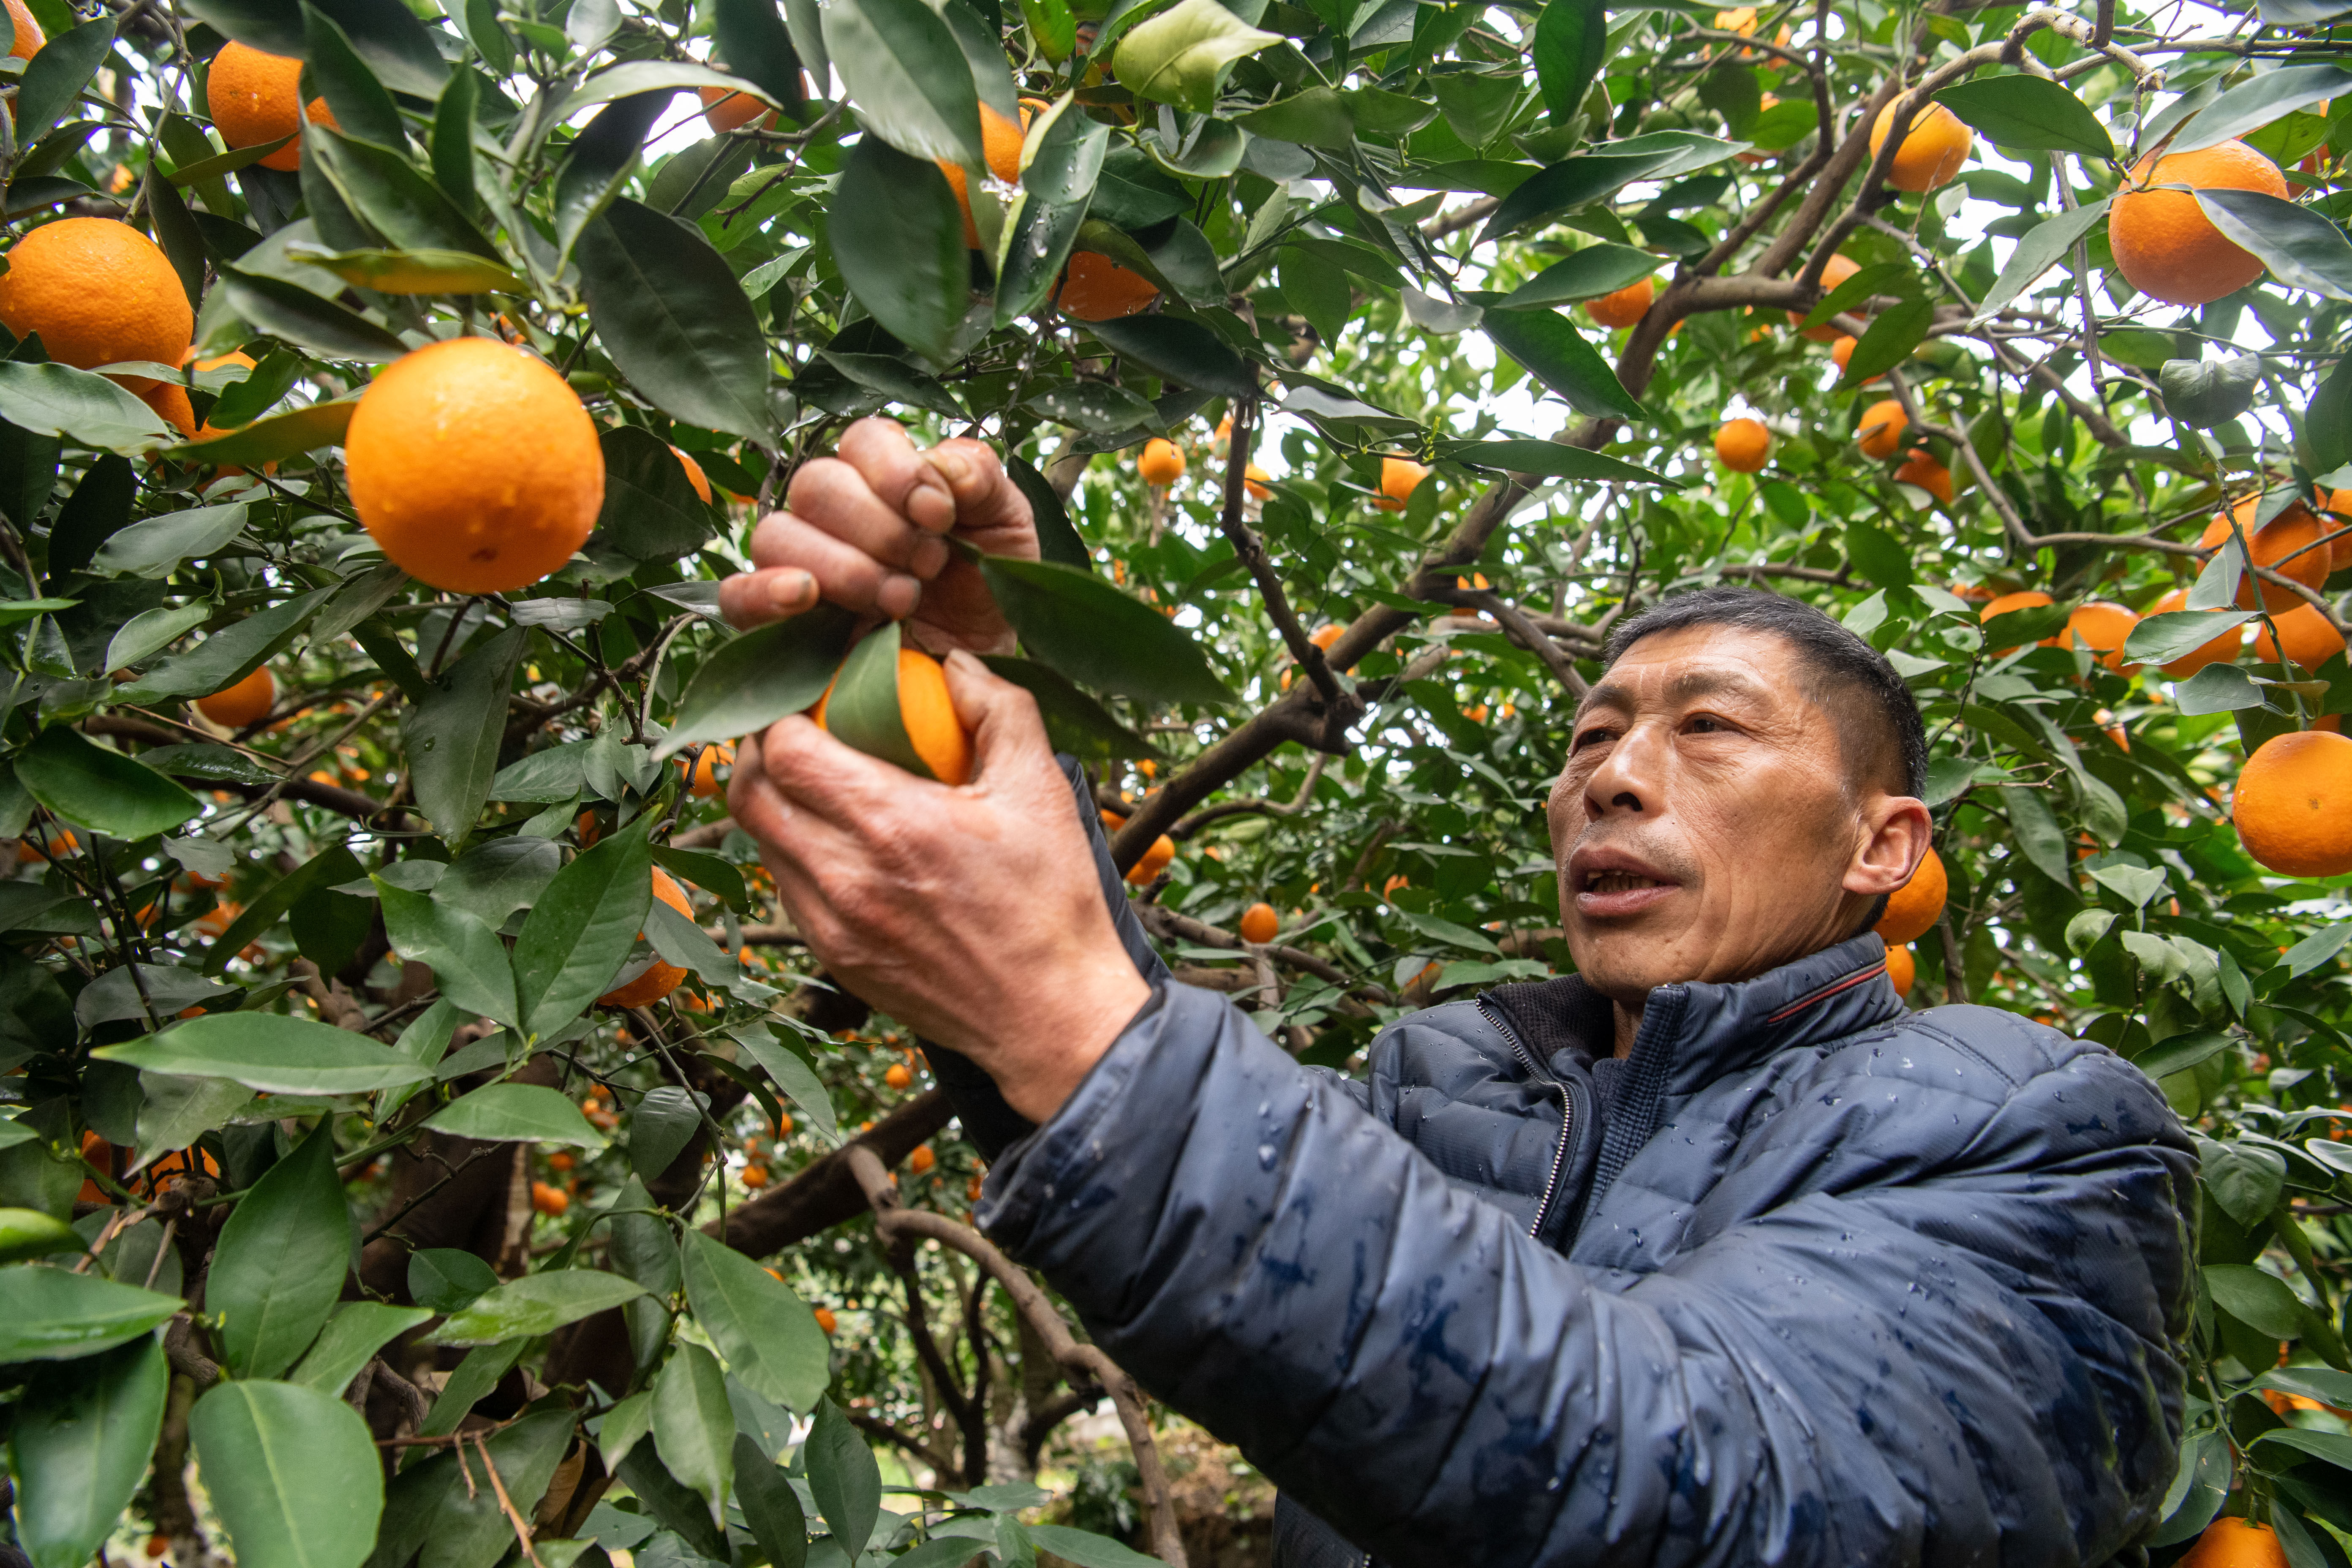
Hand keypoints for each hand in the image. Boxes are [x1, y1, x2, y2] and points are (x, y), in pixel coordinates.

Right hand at [718, 419, 1040, 655]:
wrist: (979, 668)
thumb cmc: (987, 590)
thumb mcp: (1007, 527)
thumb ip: (982, 480)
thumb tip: (944, 467)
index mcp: (881, 476)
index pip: (862, 439)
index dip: (897, 472)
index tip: (940, 515)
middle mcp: (830, 513)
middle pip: (817, 484)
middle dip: (879, 528)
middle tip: (928, 569)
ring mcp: (797, 564)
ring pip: (777, 534)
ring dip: (843, 566)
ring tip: (900, 601)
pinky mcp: (778, 622)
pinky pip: (738, 595)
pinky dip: (765, 592)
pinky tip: (807, 596)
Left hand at [727, 650, 1150, 1122]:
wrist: (1053, 1016)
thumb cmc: (1052, 901)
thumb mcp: (1043, 787)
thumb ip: (997, 707)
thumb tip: (950, 660)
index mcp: (893, 825)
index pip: (785, 750)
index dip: (785, 714)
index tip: (812, 698)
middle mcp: (846, 878)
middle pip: (749, 794)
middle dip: (760, 752)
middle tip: (794, 730)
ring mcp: (832, 926)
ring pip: (760, 842)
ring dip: (773, 803)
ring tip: (810, 782)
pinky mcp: (834, 959)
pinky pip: (785, 888)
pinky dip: (794, 853)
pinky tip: (835, 841)